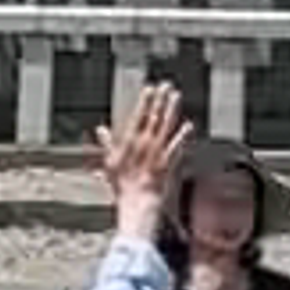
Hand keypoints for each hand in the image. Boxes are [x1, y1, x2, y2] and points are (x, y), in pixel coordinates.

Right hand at [97, 79, 187, 250]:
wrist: (135, 204)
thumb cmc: (123, 186)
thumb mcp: (110, 163)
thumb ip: (107, 144)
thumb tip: (100, 130)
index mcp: (129, 142)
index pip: (137, 117)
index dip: (144, 102)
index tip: (150, 88)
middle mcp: (143, 145)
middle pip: (153, 118)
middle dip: (159, 101)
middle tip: (166, 85)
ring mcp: (156, 153)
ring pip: (165, 127)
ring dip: (171, 111)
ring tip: (176, 96)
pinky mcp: (167, 163)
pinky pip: (176, 147)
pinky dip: (182, 137)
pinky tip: (189, 126)